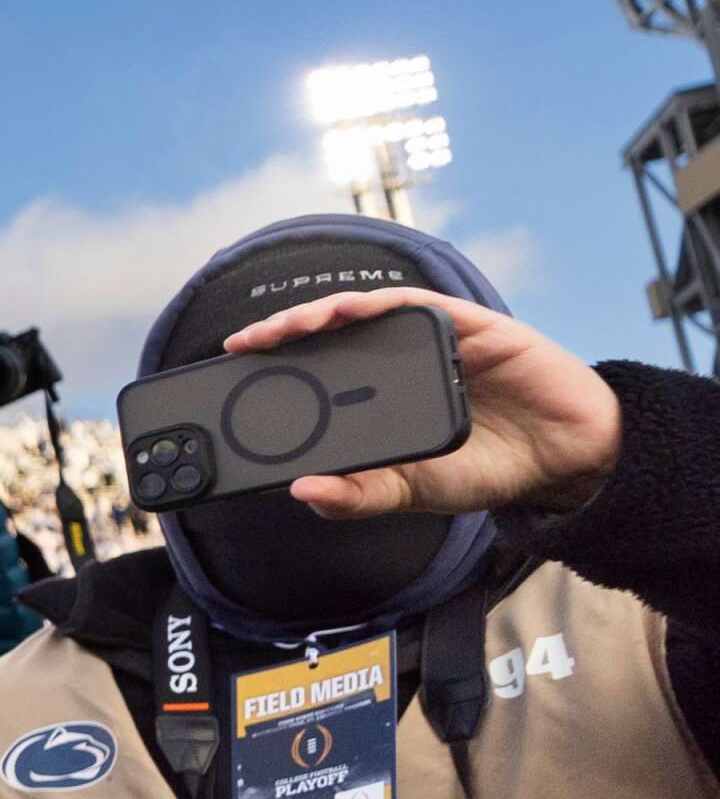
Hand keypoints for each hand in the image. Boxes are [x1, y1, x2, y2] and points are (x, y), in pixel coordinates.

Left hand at [222, 286, 620, 521]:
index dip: (275, 366)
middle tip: (241, 345)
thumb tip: (303, 491)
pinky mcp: (471, 325)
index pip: (318, 372)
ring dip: (317, 313)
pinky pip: (415, 305)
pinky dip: (375, 304)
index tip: (231, 370)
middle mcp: (401, 361)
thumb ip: (362, 494)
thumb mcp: (414, 491)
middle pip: (330, 335)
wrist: (567, 460)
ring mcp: (434, 340)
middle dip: (281, 334)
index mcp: (381, 395)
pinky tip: (344, 311)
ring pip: (363, 313)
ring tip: (280, 327)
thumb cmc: (489, 469)